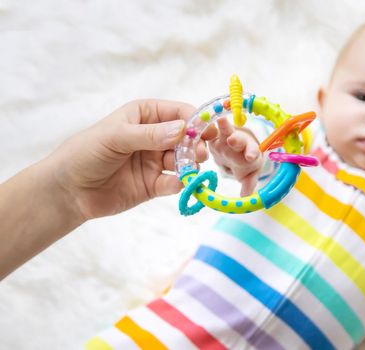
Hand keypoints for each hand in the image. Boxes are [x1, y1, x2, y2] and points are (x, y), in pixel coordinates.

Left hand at [48, 99, 211, 219]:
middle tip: (199, 153)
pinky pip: (175, 182)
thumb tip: (183, 129)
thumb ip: (149, 134)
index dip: (196, 119)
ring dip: (191, 164)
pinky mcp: (155, 185)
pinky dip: (181, 183)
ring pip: (184, 160)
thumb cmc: (85, 153)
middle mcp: (155, 136)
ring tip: (190, 169)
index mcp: (146, 115)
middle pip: (187, 137)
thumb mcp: (115, 137)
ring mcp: (156, 161)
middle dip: (196, 144)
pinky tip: (180, 184)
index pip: (179, 112)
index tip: (209, 129)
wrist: (68, 191)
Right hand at [208, 118, 262, 195]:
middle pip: (238, 140)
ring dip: (223, 126)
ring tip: (220, 120)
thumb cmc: (243, 163)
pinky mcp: (212, 134)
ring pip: (224, 130)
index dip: (251, 153)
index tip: (251, 157)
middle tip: (232, 140)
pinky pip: (208, 129)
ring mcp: (225, 136)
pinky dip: (204, 126)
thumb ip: (248, 183)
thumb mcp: (247, 174)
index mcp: (249, 151)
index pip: (252, 151)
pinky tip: (199, 119)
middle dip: (236, 140)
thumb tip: (247, 196)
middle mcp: (238, 142)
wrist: (235, 149)